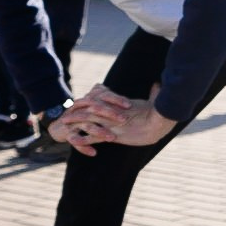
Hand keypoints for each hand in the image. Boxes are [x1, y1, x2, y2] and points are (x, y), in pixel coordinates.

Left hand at [57, 83, 177, 152]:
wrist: (160, 122)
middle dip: (77, 109)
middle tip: (67, 110)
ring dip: (75, 122)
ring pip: (87, 120)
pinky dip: (83, 139)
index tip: (82, 101)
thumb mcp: (154, 100)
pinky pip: (93, 137)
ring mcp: (111, 123)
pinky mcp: (112, 135)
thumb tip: (158, 84)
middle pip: (89, 107)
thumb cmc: (160, 112)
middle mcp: (112, 112)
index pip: (100, 98)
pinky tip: (73, 141)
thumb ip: (153, 92)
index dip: (89, 99)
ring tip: (65, 124)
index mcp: (119, 104)